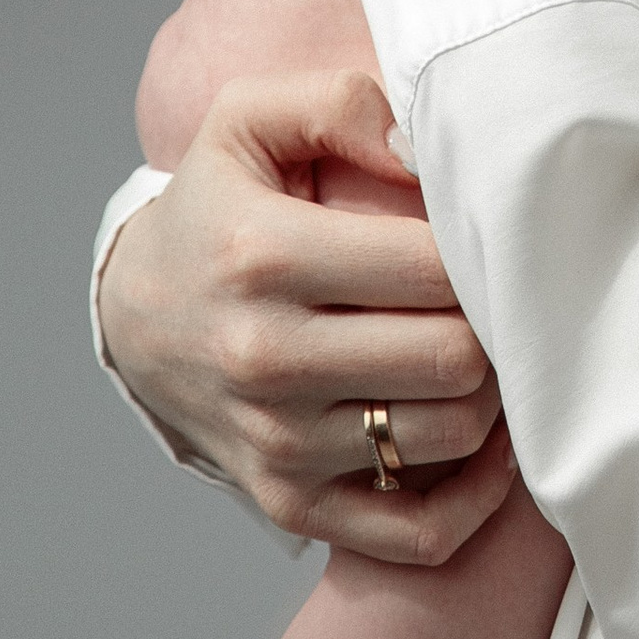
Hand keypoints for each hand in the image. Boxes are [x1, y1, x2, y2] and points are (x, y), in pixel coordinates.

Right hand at [97, 71, 512, 559]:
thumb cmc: (218, 208)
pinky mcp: (292, 503)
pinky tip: (484, 438)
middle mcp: (267, 357)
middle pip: (455, 356)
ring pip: (452, 434)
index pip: (433, 264)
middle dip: (497, 320)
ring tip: (484, 345)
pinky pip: (421, 532)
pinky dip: (476, 493)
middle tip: (500, 292)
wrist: (138, 317)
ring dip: (492, 392)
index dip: (484, 245)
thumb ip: (341, 106)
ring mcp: (279, 443)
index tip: (489, 232)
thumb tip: (424, 153)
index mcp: (265, 254)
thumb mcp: (250, 120)